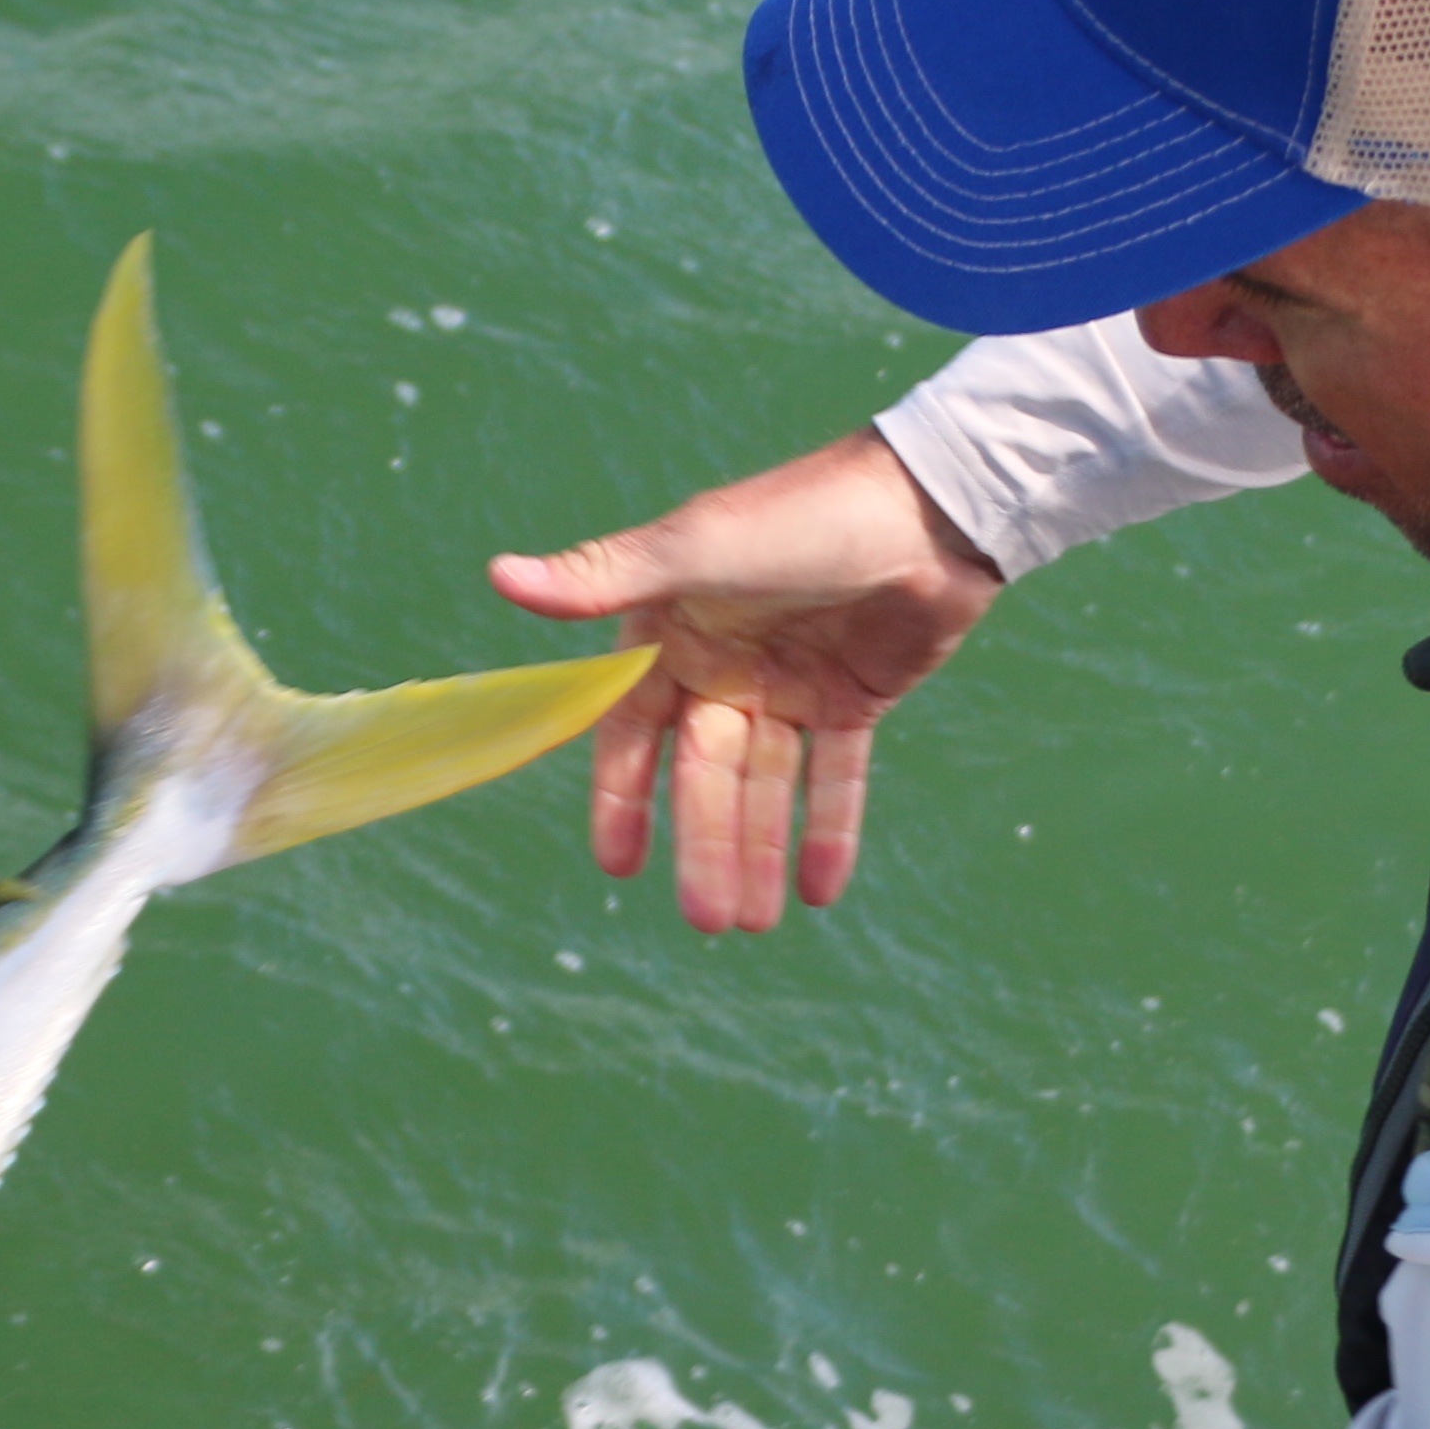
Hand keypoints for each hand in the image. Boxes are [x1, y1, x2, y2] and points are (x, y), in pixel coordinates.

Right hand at [492, 429, 1005, 931]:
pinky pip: (835, 778)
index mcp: (675, 628)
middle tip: (709, 920)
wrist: (930, 504)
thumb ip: (605, 575)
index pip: (634, 729)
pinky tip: (822, 891)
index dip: (623, 797)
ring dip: (761, 852)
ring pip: (767, 786)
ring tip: (756, 924)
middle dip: (707, 845)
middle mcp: (725, 662)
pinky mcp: (854, 698)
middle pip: (707, 774)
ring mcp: (790, 684)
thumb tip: (500, 576)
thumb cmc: (802, 513)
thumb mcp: (697, 547)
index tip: (619, 866)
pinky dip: (829, 832)